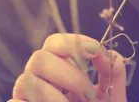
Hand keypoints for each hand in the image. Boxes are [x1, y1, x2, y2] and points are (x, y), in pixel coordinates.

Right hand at [8, 33, 126, 101]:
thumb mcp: (111, 100)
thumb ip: (113, 76)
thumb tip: (109, 54)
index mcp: (59, 72)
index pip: (53, 44)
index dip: (72, 42)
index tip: (95, 52)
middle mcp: (39, 82)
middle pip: (38, 58)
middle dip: (67, 72)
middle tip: (88, 94)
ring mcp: (27, 100)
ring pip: (25, 81)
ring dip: (52, 96)